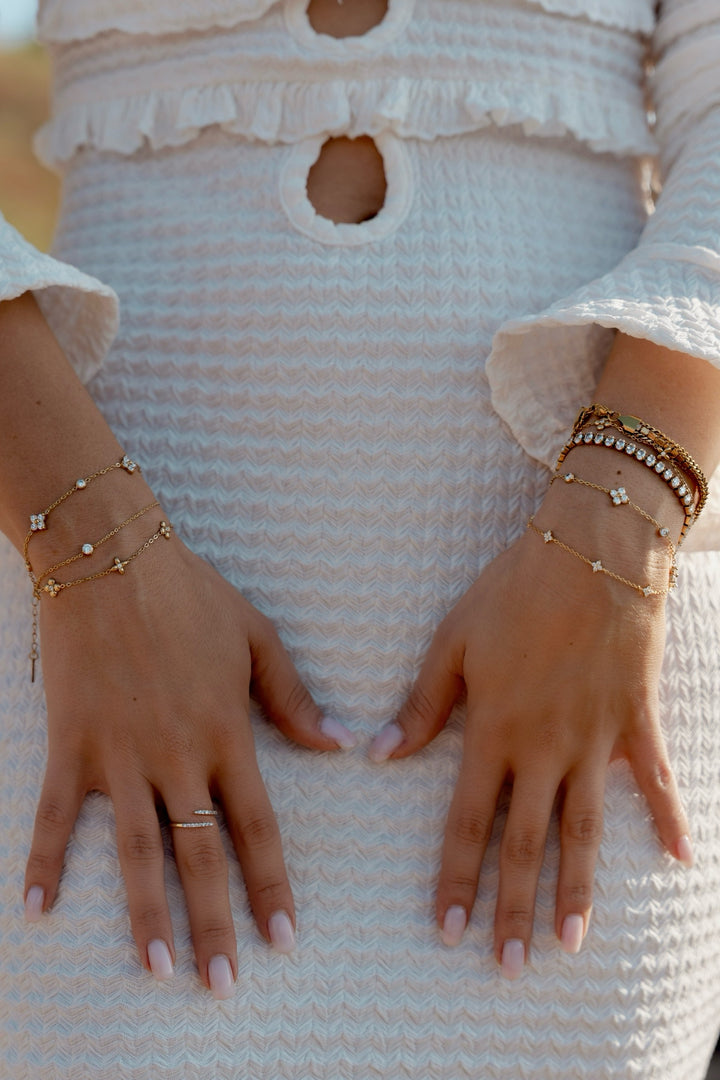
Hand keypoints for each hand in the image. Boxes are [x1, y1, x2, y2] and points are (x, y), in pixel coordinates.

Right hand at [23, 532, 355, 997]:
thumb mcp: (257, 638)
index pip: (256, 826)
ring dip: (145, 912)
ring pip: (136, 849)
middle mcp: (177, 754)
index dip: (272, 885)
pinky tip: (38, 907)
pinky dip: (45, 859)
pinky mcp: (72, 741)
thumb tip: (339, 744)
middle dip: (215, 923)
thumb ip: (294, 698)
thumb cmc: (189, 593)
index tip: (284, 937)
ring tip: (157, 968)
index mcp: (226, 731)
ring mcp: (120, 753)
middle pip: (201, 854)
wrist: (111, 557)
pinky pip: (54, 812)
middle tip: (223, 983)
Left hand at [369, 504, 691, 977]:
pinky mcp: (636, 721)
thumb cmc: (514, 590)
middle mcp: (545, 748)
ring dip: (578, 890)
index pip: (469, 822)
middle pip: (526, 843)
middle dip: (513, 908)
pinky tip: (678, 860)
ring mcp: (595, 740)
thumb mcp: (453, 641)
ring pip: (585, 830)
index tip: (449, 930)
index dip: (457, 878)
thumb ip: (422, 704)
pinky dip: (666, 820)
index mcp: (494, 730)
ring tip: (572, 944)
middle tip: (508, 965)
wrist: (591, 551)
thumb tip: (378, 752)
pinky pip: (655, 780)